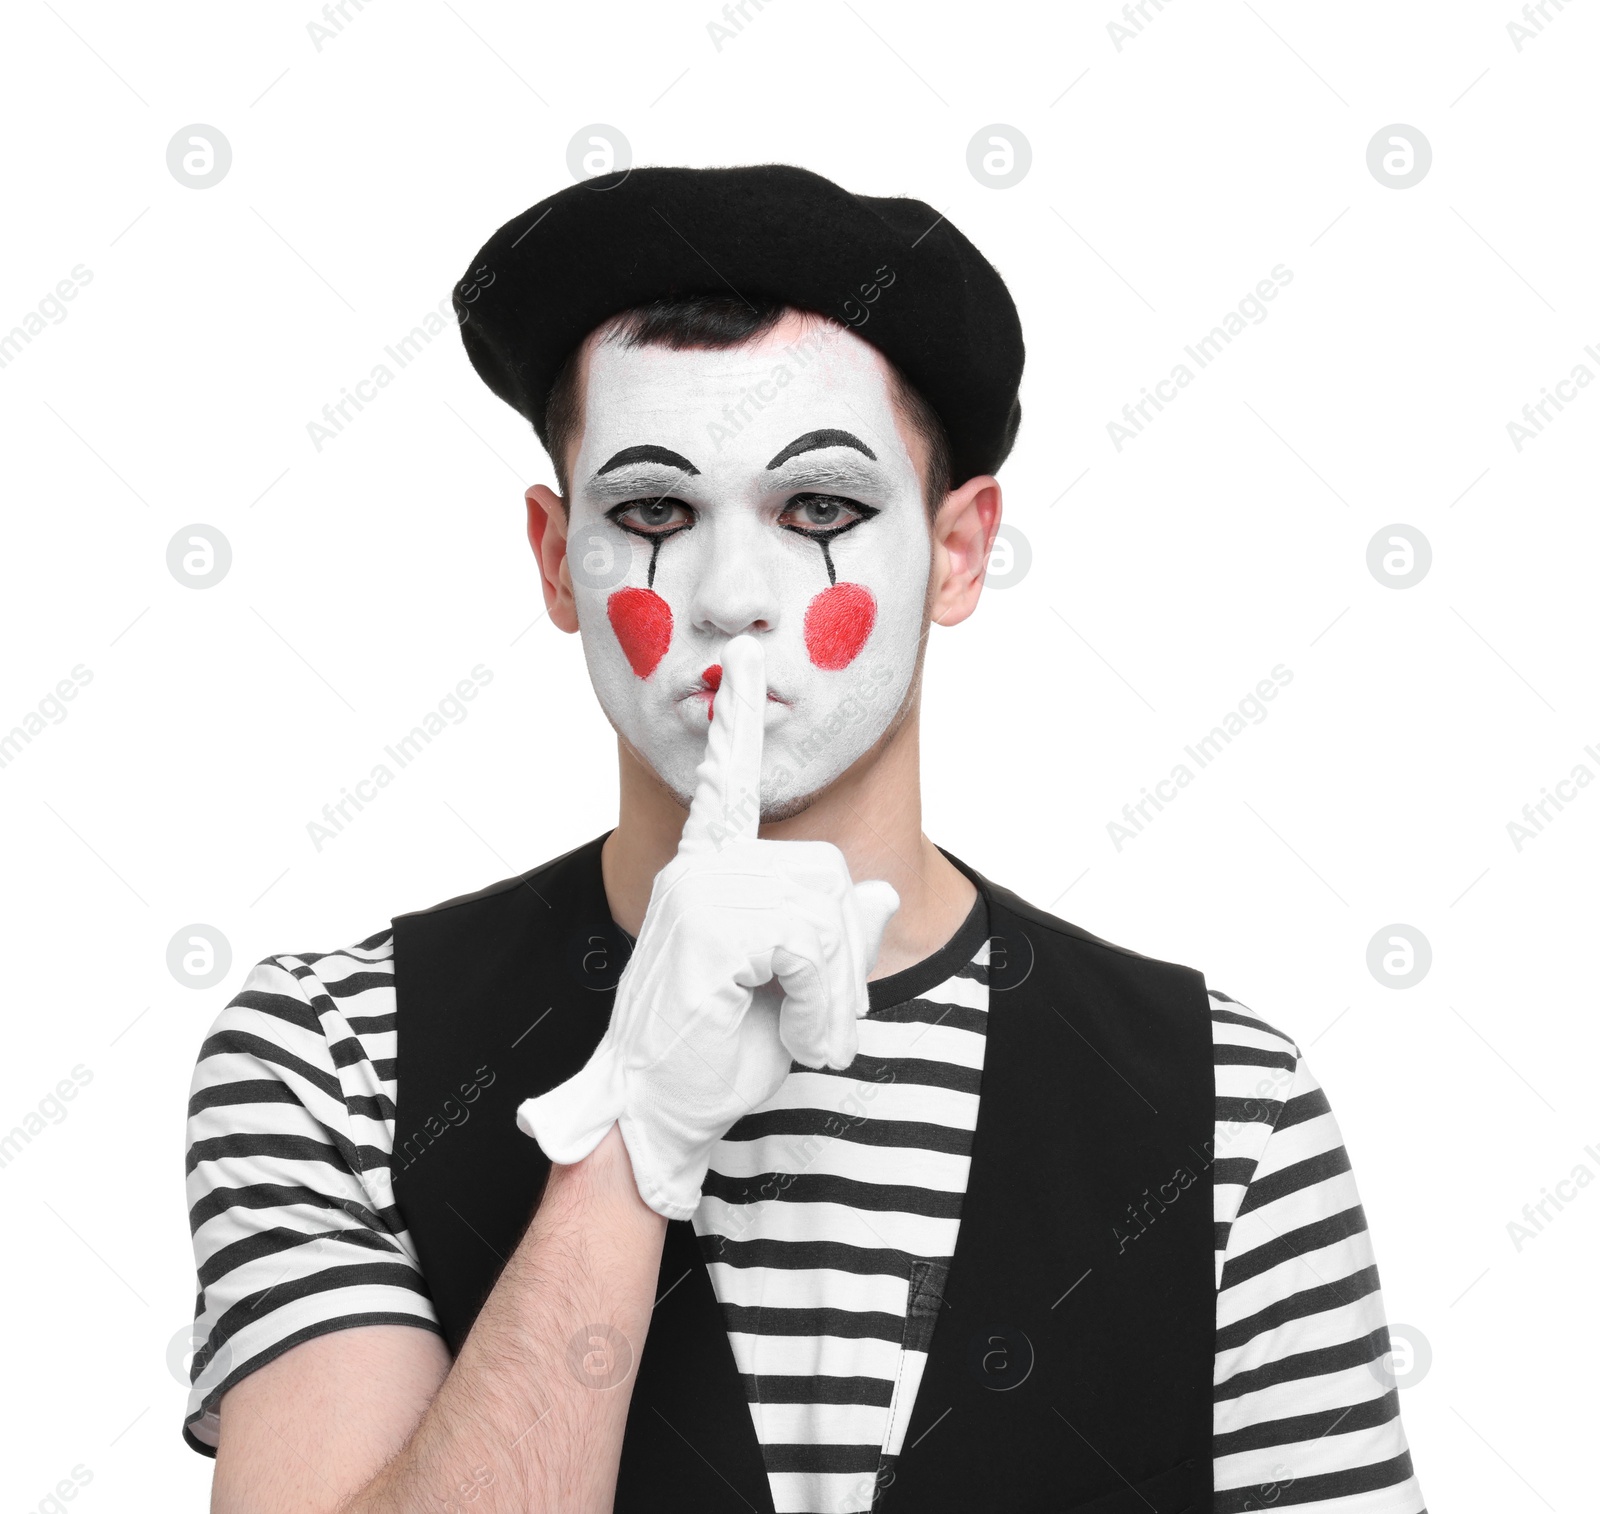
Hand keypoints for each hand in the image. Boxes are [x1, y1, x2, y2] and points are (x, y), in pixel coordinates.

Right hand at [516, 634, 898, 1219]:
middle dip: (841, 956)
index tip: (745, 663)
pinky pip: (813, 945)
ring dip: (834, 991)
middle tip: (809, 1015)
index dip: (741, 721)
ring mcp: (700, 890)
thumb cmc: (717, 1055)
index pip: (731, 784)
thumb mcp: (798, 990)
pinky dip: (825, 1004)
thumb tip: (874, 892)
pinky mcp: (709, 926)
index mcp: (710, 872)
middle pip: (828, 874)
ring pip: (826, 912)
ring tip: (796, 1031)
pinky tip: (796, 1038)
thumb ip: (833, 936)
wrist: (658, 1119)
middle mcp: (701, 867)